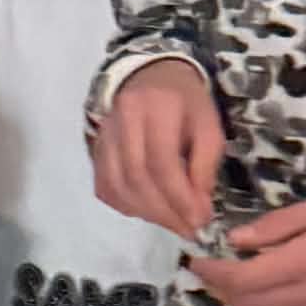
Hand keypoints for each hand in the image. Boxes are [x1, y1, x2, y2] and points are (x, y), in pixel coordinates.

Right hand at [95, 60, 223, 235]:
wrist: (150, 76)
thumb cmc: (186, 102)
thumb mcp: (209, 126)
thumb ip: (205, 166)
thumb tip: (198, 209)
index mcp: (156, 106)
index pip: (162, 161)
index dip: (179, 198)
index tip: (199, 221)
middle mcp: (123, 119)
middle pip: (137, 177)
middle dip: (164, 212)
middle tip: (188, 229)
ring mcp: (104, 135)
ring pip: (118, 186)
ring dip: (146, 213)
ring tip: (172, 223)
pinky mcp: (96, 149)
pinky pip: (105, 187)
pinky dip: (126, 206)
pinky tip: (148, 210)